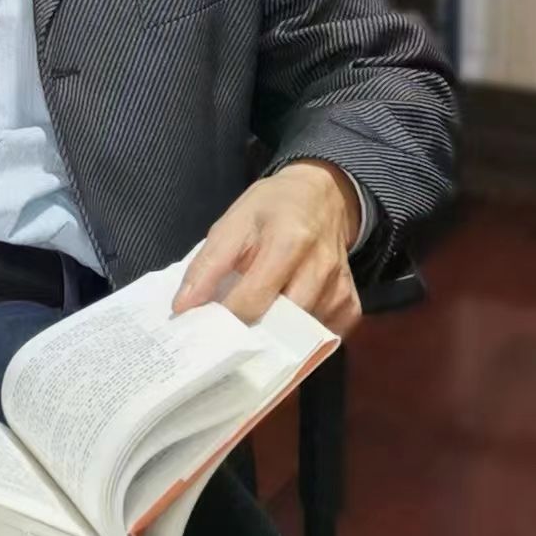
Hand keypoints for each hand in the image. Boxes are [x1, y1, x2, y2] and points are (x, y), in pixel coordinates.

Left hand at [171, 160, 362, 335]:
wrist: (321, 194)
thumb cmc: (270, 208)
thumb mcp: (232, 223)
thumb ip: (207, 265)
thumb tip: (183, 307)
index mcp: (287, 241)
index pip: (252, 299)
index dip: (224, 320)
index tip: (202, 331)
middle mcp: (320, 267)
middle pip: (281, 324)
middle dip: (251, 336)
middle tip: (226, 340)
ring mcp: (340, 288)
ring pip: (303, 337)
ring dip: (276, 339)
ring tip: (253, 333)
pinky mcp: (352, 303)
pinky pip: (325, 337)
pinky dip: (302, 339)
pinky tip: (286, 326)